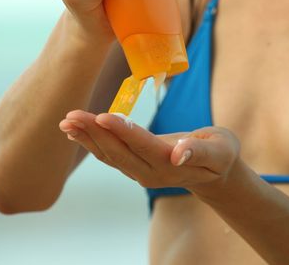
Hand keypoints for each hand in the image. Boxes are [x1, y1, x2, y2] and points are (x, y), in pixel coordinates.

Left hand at [58, 110, 240, 189]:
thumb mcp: (221, 150)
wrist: (214, 172)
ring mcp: (140, 172)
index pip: (143, 146)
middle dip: (95, 133)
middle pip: (119, 152)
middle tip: (72, 115)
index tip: (102, 116)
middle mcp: (151, 172)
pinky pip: (109, 155)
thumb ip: (201, 152)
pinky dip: (90, 143)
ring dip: (87, 138)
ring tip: (67, 121)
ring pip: (109, 155)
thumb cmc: (220, 154)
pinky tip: (74, 132)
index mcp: (171, 164)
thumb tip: (179, 154)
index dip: (123, 131)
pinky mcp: (134, 166)